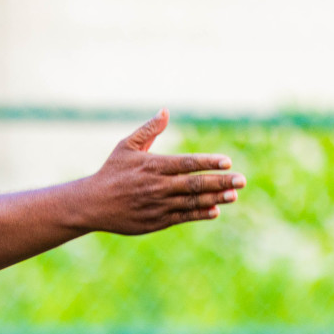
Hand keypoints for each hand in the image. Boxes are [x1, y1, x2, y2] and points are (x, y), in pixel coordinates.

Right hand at [87, 110, 245, 234]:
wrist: (92, 204)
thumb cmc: (111, 172)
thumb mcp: (126, 146)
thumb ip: (148, 130)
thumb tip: (166, 111)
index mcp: (153, 166)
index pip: (187, 163)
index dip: (208, 162)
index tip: (228, 161)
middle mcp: (157, 186)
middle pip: (194, 183)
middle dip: (220, 181)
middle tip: (242, 180)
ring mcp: (158, 205)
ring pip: (192, 202)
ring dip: (215, 198)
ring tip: (234, 195)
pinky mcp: (156, 221)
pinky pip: (182, 217)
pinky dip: (199, 214)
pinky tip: (214, 210)